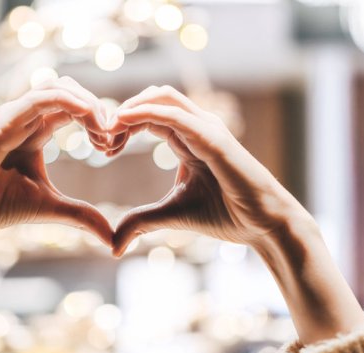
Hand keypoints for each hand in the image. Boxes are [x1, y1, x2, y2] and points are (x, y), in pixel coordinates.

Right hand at [0, 78, 114, 346]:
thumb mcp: (50, 209)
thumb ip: (82, 217)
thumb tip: (112, 238)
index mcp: (35, 133)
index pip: (73, 109)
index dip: (98, 120)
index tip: (114, 145)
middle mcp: (24, 121)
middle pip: (68, 91)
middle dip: (97, 107)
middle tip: (113, 135)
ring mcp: (12, 119)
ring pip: (55, 87)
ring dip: (86, 101)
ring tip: (105, 127)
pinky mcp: (0, 125)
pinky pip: (36, 100)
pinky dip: (68, 101)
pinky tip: (90, 117)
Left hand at [108, 85, 308, 256]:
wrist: (263, 226)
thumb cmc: (226, 216)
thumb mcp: (171, 216)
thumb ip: (142, 222)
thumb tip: (113, 245)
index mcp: (186, 139)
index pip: (148, 116)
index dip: (121, 125)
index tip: (101, 148)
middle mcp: (197, 127)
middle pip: (152, 97)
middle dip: (121, 111)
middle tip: (99, 136)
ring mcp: (207, 128)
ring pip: (162, 96)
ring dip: (130, 107)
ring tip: (106, 128)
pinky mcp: (214, 138)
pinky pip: (175, 115)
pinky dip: (146, 113)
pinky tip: (122, 123)